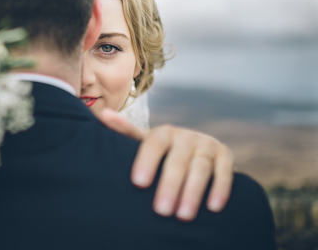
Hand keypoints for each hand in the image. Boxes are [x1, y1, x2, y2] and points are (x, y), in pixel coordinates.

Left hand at [98, 108, 233, 220]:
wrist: (194, 149)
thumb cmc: (161, 151)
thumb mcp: (144, 142)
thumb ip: (125, 131)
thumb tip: (104, 115)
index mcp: (164, 133)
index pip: (154, 143)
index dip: (147, 161)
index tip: (138, 183)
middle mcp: (186, 137)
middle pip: (178, 160)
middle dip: (170, 185)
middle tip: (161, 211)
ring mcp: (206, 145)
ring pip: (201, 167)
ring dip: (193, 191)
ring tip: (182, 215)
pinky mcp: (225, 156)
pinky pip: (225, 172)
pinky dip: (220, 189)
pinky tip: (212, 207)